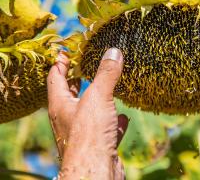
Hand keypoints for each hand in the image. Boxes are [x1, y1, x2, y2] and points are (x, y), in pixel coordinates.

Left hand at [47, 48, 127, 179]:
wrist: (96, 171)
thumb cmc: (89, 135)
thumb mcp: (97, 97)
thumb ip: (106, 74)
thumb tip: (113, 52)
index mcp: (61, 104)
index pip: (55, 77)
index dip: (60, 62)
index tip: (68, 52)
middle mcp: (68, 118)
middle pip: (69, 94)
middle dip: (77, 79)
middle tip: (85, 65)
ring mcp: (83, 132)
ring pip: (89, 111)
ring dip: (97, 100)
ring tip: (106, 88)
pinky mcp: (98, 144)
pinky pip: (106, 129)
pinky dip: (114, 121)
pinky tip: (124, 118)